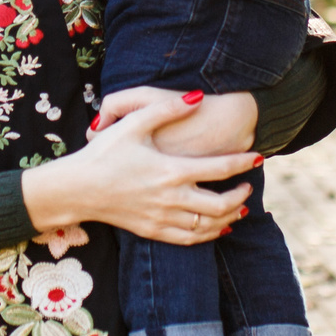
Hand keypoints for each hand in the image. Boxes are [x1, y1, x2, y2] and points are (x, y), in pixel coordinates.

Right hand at [22, 97, 256, 246]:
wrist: (77, 188)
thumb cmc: (104, 153)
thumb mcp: (134, 124)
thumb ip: (167, 109)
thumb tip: (197, 97)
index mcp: (170, 170)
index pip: (220, 168)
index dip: (243, 163)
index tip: (258, 158)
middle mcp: (170, 198)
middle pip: (221, 203)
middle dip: (240, 194)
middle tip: (249, 184)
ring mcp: (162, 218)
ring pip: (208, 225)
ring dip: (229, 216)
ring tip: (239, 206)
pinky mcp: (152, 231)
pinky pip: (190, 239)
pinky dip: (209, 234)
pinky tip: (217, 227)